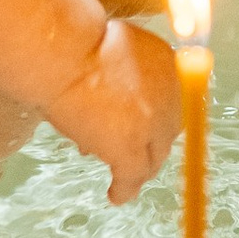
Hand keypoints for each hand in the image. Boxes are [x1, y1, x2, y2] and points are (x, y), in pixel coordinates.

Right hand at [47, 18, 184, 203]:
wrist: (64, 52)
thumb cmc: (77, 42)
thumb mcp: (119, 46)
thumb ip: (131, 69)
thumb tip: (120, 92)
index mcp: (170, 64)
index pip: (174, 101)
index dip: (157, 118)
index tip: (143, 127)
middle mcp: (170, 94)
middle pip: (168, 131)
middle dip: (150, 144)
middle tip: (132, 153)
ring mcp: (152, 123)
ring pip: (153, 157)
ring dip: (138, 167)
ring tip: (121, 176)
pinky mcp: (130, 147)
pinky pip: (133, 175)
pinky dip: (125, 188)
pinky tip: (117, 195)